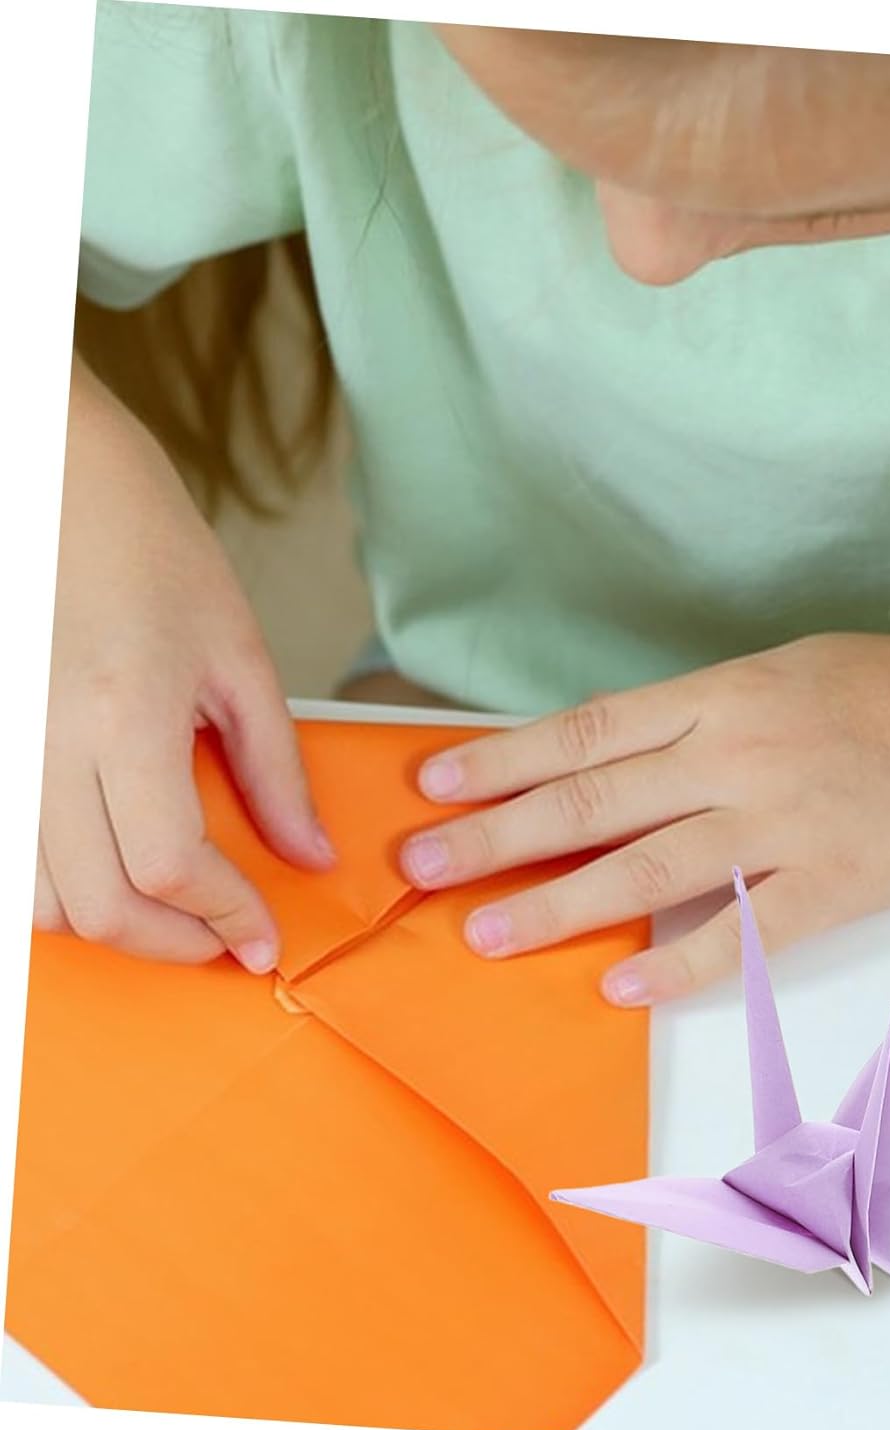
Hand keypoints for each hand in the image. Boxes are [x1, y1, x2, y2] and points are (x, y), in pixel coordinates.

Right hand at [34, 355, 334, 968]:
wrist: (48, 473)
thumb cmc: (146, 545)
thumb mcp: (238, 654)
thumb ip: (274, 768)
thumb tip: (307, 853)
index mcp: (123, 716)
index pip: (170, 867)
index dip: (225, 917)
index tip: (262, 937)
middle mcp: (41, 745)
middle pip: (99, 905)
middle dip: (175, 942)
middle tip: (225, 938)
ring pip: (36, 900)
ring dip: (111, 925)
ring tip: (174, 910)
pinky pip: (5, 861)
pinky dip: (55, 891)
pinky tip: (106, 873)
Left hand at [400, 633, 889, 1004]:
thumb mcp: (787, 669)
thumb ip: (698, 711)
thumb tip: (606, 750)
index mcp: (726, 692)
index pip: (589, 731)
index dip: (504, 758)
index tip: (434, 783)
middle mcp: (743, 756)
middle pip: (597, 801)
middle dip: (497, 835)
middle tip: (419, 866)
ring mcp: (788, 826)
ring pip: (651, 870)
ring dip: (560, 905)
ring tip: (485, 933)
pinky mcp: (834, 889)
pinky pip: (744, 934)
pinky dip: (681, 963)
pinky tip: (620, 985)